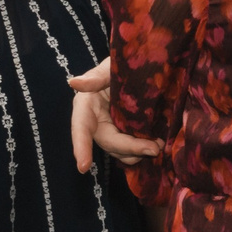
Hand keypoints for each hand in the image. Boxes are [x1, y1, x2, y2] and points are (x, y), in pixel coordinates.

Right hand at [68, 58, 162, 172]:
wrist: (138, 68)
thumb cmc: (120, 64)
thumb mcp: (109, 67)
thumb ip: (95, 77)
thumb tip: (73, 83)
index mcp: (86, 106)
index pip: (81, 128)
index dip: (81, 148)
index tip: (84, 167)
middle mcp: (95, 122)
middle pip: (108, 142)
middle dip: (129, 148)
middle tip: (154, 148)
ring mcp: (110, 129)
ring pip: (119, 150)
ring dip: (137, 153)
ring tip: (158, 145)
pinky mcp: (124, 133)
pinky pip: (130, 149)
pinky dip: (141, 150)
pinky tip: (157, 144)